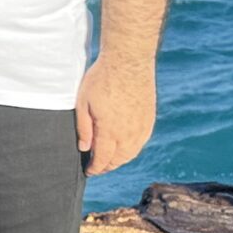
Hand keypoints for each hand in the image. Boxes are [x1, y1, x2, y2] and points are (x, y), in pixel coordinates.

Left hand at [75, 54, 156, 175]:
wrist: (128, 61)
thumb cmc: (102, 78)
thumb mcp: (83, 102)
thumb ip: (84, 128)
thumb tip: (84, 148)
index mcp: (111, 130)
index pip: (103, 158)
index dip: (95, 168)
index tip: (89, 171)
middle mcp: (129, 132)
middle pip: (119, 159)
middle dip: (107, 166)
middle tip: (97, 167)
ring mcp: (142, 126)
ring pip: (132, 152)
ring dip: (120, 160)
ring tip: (109, 160)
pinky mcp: (149, 118)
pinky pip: (142, 141)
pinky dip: (132, 149)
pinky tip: (125, 147)